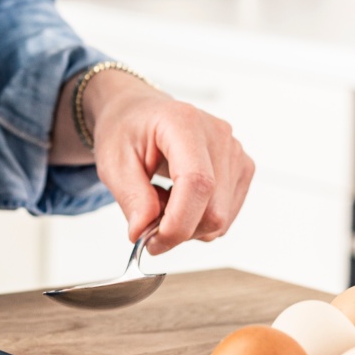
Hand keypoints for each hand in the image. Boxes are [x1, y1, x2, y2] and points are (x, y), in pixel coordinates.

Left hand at [84, 70, 253, 255]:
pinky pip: (225, 216)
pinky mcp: (242, 169)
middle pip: (214, 209)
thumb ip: (131, 196)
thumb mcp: (113, 161)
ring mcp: (235, 152)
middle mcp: (218, 135)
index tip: (152, 241)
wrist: (140, 113)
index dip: (178, 221)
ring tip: (161, 200)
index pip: (197, 182)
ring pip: (221, 219)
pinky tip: (179, 199)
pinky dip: (199, 220)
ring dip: (187, 226)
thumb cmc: (126, 130)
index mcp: (184, 123)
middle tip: (146, 222)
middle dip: (178, 230)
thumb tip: (143, 231)